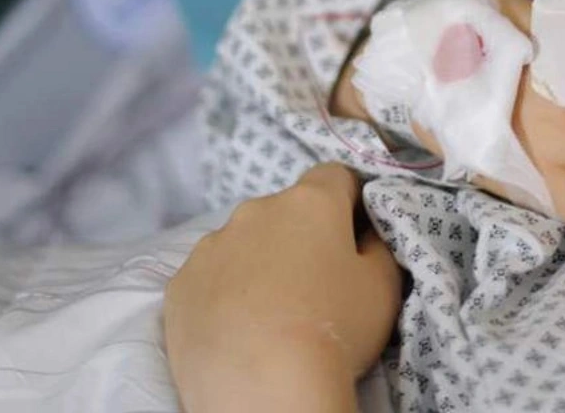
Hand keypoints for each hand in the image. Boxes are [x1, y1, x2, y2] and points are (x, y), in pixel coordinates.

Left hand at [163, 164, 401, 412]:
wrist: (261, 387)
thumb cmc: (334, 330)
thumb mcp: (384, 286)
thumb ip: (378, 246)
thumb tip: (365, 234)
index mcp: (310, 202)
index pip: (336, 176)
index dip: (350, 202)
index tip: (355, 236)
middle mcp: (256, 210)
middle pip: (287, 210)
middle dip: (302, 235)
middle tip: (316, 284)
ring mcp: (211, 245)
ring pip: (244, 241)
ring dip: (260, 262)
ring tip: (272, 313)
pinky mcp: (180, 283)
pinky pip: (210, 276)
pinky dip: (225, 292)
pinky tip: (238, 328)